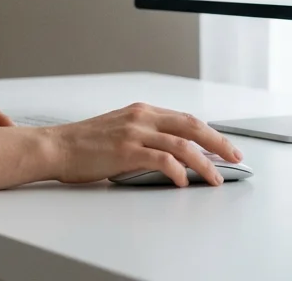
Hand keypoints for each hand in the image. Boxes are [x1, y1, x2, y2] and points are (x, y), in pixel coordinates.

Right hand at [46, 103, 242, 186]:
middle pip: (191, 126)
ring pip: (182, 144)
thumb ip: (144, 134)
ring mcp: (134, 133)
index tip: (225, 146)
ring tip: (215, 178)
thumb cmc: (84, 144)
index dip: (209, 133)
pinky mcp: (126, 151)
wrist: (56, 147)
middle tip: (235, 157)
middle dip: (217, 143)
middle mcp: (141, 117)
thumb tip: (172, 153)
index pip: (185, 118)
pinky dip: (177, 170)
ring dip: (204, 162)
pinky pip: (162, 159)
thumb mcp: (119, 129)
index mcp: (141, 111)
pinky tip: (183, 181)